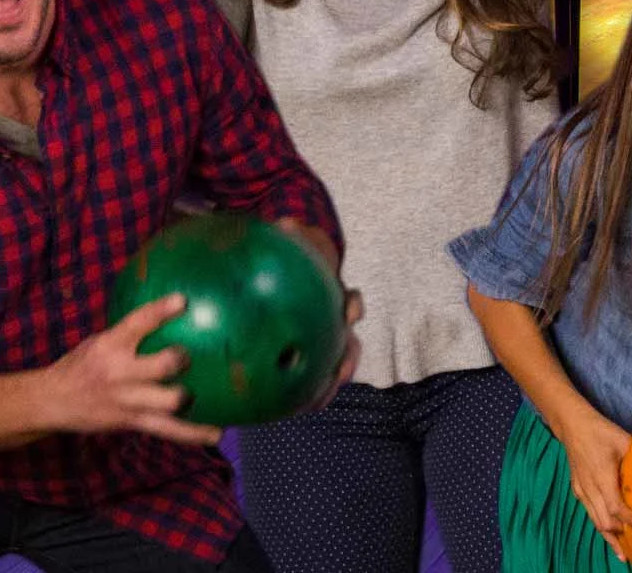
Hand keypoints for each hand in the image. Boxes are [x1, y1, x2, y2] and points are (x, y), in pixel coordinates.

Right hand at [47, 292, 223, 444]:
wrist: (52, 401)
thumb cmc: (80, 365)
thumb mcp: (99, 341)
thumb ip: (127, 333)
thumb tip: (165, 316)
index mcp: (110, 345)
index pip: (137, 322)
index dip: (160, 311)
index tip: (182, 301)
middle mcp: (119, 372)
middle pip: (161, 366)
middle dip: (181, 360)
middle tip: (190, 356)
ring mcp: (127, 400)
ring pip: (168, 401)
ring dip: (189, 396)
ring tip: (207, 394)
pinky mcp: (131, 422)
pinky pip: (169, 430)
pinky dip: (194, 433)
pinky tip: (217, 432)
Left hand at [275, 218, 362, 410]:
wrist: (295, 268)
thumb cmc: (297, 254)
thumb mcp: (296, 240)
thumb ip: (295, 235)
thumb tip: (286, 224)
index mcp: (336, 297)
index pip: (352, 302)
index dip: (353, 308)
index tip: (350, 313)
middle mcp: (336, 324)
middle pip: (350, 346)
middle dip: (347, 361)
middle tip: (340, 374)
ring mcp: (324, 342)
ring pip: (332, 369)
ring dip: (326, 388)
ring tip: (315, 405)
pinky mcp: (307, 356)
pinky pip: (305, 377)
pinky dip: (299, 392)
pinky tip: (279, 406)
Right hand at [556, 406, 631, 562]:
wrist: (572, 424)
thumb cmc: (600, 431)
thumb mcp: (622, 440)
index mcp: (602, 476)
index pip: (614, 507)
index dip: (627, 518)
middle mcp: (590, 487)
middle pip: (604, 521)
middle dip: (620, 536)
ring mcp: (581, 489)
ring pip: (595, 520)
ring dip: (608, 537)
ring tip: (622, 554)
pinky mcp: (577, 489)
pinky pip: (589, 512)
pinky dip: (599, 524)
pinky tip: (609, 533)